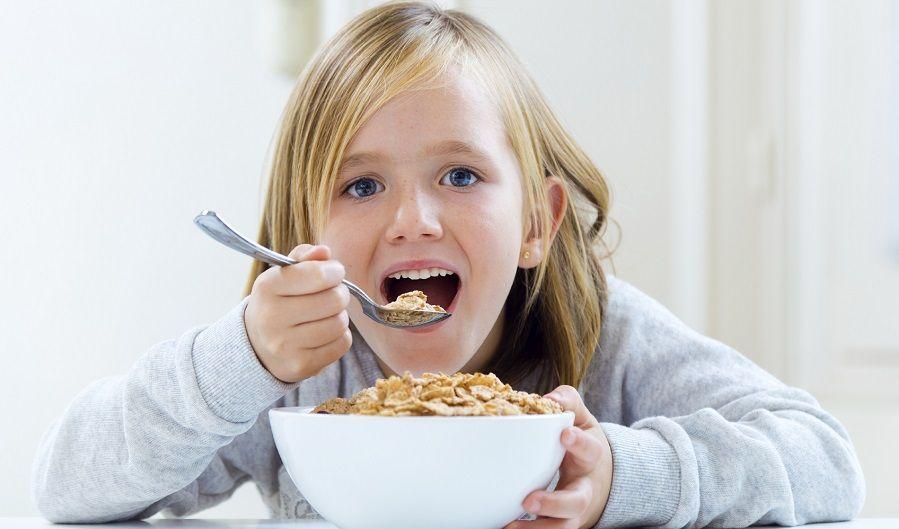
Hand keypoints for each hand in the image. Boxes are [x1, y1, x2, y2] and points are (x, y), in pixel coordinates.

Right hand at [244, 244, 351, 382]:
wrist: (257, 346)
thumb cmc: (279, 302)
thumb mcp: (283, 275)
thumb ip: (305, 258)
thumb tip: (324, 251)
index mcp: (267, 287)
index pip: (318, 274)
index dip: (335, 271)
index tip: (334, 272)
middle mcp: (272, 318)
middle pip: (335, 300)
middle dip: (340, 293)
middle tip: (332, 294)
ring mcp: (285, 345)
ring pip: (339, 323)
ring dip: (340, 316)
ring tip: (326, 315)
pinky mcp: (300, 366)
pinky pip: (342, 345)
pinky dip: (340, 337)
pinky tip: (325, 334)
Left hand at [505, 385, 612, 528]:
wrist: (602, 479)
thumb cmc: (583, 444)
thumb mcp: (583, 420)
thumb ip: (568, 403)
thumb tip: (548, 398)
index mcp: (590, 457)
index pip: (589, 449)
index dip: (579, 443)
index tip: (564, 434)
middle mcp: (585, 488)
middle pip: (577, 502)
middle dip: (555, 503)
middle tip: (529, 501)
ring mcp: (574, 511)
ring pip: (563, 526)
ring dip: (539, 528)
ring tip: (511, 525)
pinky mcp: (563, 524)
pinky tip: (507, 528)